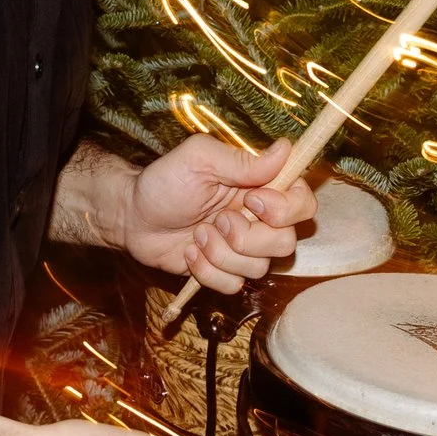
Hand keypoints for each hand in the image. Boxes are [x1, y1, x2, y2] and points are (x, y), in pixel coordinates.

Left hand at [118, 137, 317, 294]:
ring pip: (259, 267)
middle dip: (247, 236)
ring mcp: (243, 248)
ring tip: (196, 234)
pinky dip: (208, 271)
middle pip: (286, 242)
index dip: (285, 208)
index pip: (303, 202)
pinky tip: (190, 252)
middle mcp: (259, 219)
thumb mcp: (199, 159)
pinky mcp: (225, 271)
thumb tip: (284, 149)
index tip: (252, 200)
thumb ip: (241, 160)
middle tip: (217, 219)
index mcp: (260, 187)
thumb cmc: (164, 182)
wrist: (133, 218)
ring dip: (221, 252)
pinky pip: (234, 285)